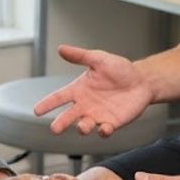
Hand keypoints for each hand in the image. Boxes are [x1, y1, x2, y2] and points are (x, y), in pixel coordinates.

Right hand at [33, 44, 153, 136]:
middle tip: (54, 129)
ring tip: (81, 126)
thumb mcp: (99, 59)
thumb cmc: (120, 69)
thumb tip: (60, 48)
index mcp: (79, 90)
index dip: (48, 103)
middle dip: (61, 123)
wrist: (142, 81)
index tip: (37, 111)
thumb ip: (80, 56)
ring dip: (82, 127)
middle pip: (68, 116)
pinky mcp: (112, 123)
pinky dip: (103, 131)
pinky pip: (104, 131)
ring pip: (85, 125)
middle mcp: (85, 105)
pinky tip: (104, 128)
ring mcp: (98, 116)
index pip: (59, 97)